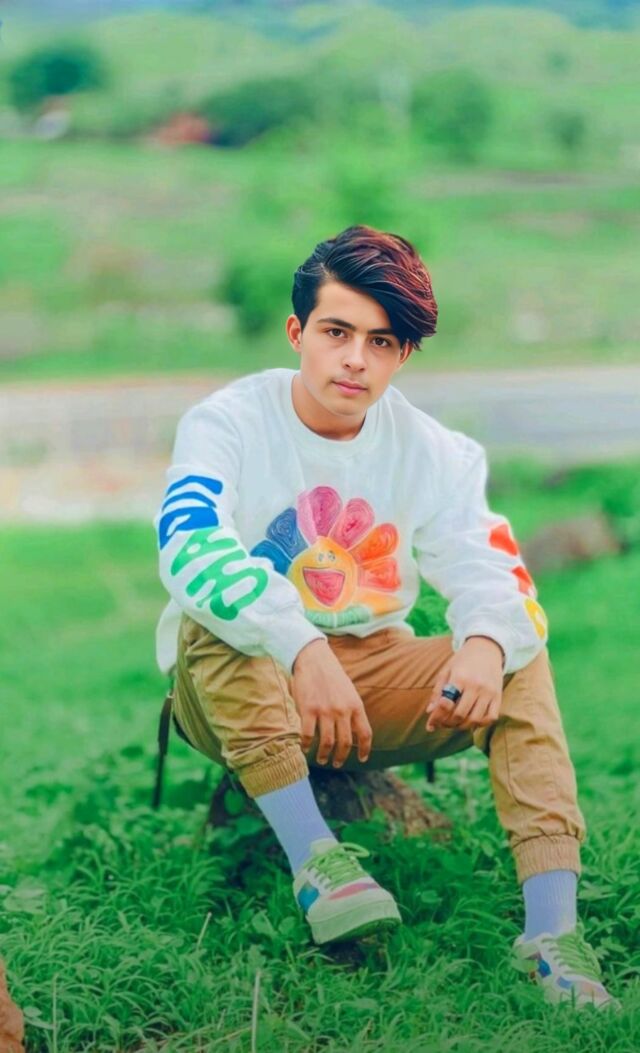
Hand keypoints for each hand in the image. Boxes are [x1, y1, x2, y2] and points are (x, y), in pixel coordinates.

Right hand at [291, 639, 372, 766]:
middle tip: (336, 763)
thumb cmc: (331, 674)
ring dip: (324, 755)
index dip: (364, 749)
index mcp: (356, 705)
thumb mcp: (348, 691)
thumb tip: (352, 731)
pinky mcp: (308, 710)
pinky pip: (308, 735)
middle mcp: (343, 710)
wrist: (313, 658)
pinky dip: (307, 745)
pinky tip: (305, 748)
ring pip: (327, 743)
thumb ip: (352, 710)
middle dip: (341, 757)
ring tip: (322, 759)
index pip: (365, 734)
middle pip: (345, 743)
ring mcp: (325, 711)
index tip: (361, 759)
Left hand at [425, 637, 503, 732]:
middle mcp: (475, 685)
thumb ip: (438, 691)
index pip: (446, 704)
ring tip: (455, 723)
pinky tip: (472, 720)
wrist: (487, 648)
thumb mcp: (447, 670)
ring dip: (462, 726)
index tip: (431, 724)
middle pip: (460, 715)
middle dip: (448, 724)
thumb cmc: (463, 660)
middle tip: (442, 724)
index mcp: (459, 677)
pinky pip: (491, 717)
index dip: (436, 718)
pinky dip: (480, 724)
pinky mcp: (498, 695)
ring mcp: (488, 691)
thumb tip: (430, 712)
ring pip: (475, 719)